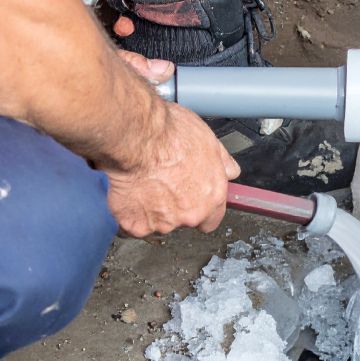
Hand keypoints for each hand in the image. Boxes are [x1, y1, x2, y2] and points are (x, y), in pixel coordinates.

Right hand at [102, 53, 239, 236]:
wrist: (138, 137)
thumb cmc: (171, 135)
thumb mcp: (210, 141)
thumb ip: (223, 163)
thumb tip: (230, 171)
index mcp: (212, 197)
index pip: (212, 219)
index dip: (201, 210)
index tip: (191, 200)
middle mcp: (191, 215)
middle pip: (184, 221)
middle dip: (175, 207)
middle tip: (162, 183)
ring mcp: (163, 223)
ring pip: (157, 223)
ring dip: (151, 209)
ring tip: (144, 182)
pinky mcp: (136, 225)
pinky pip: (132, 224)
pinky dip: (129, 212)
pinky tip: (129, 191)